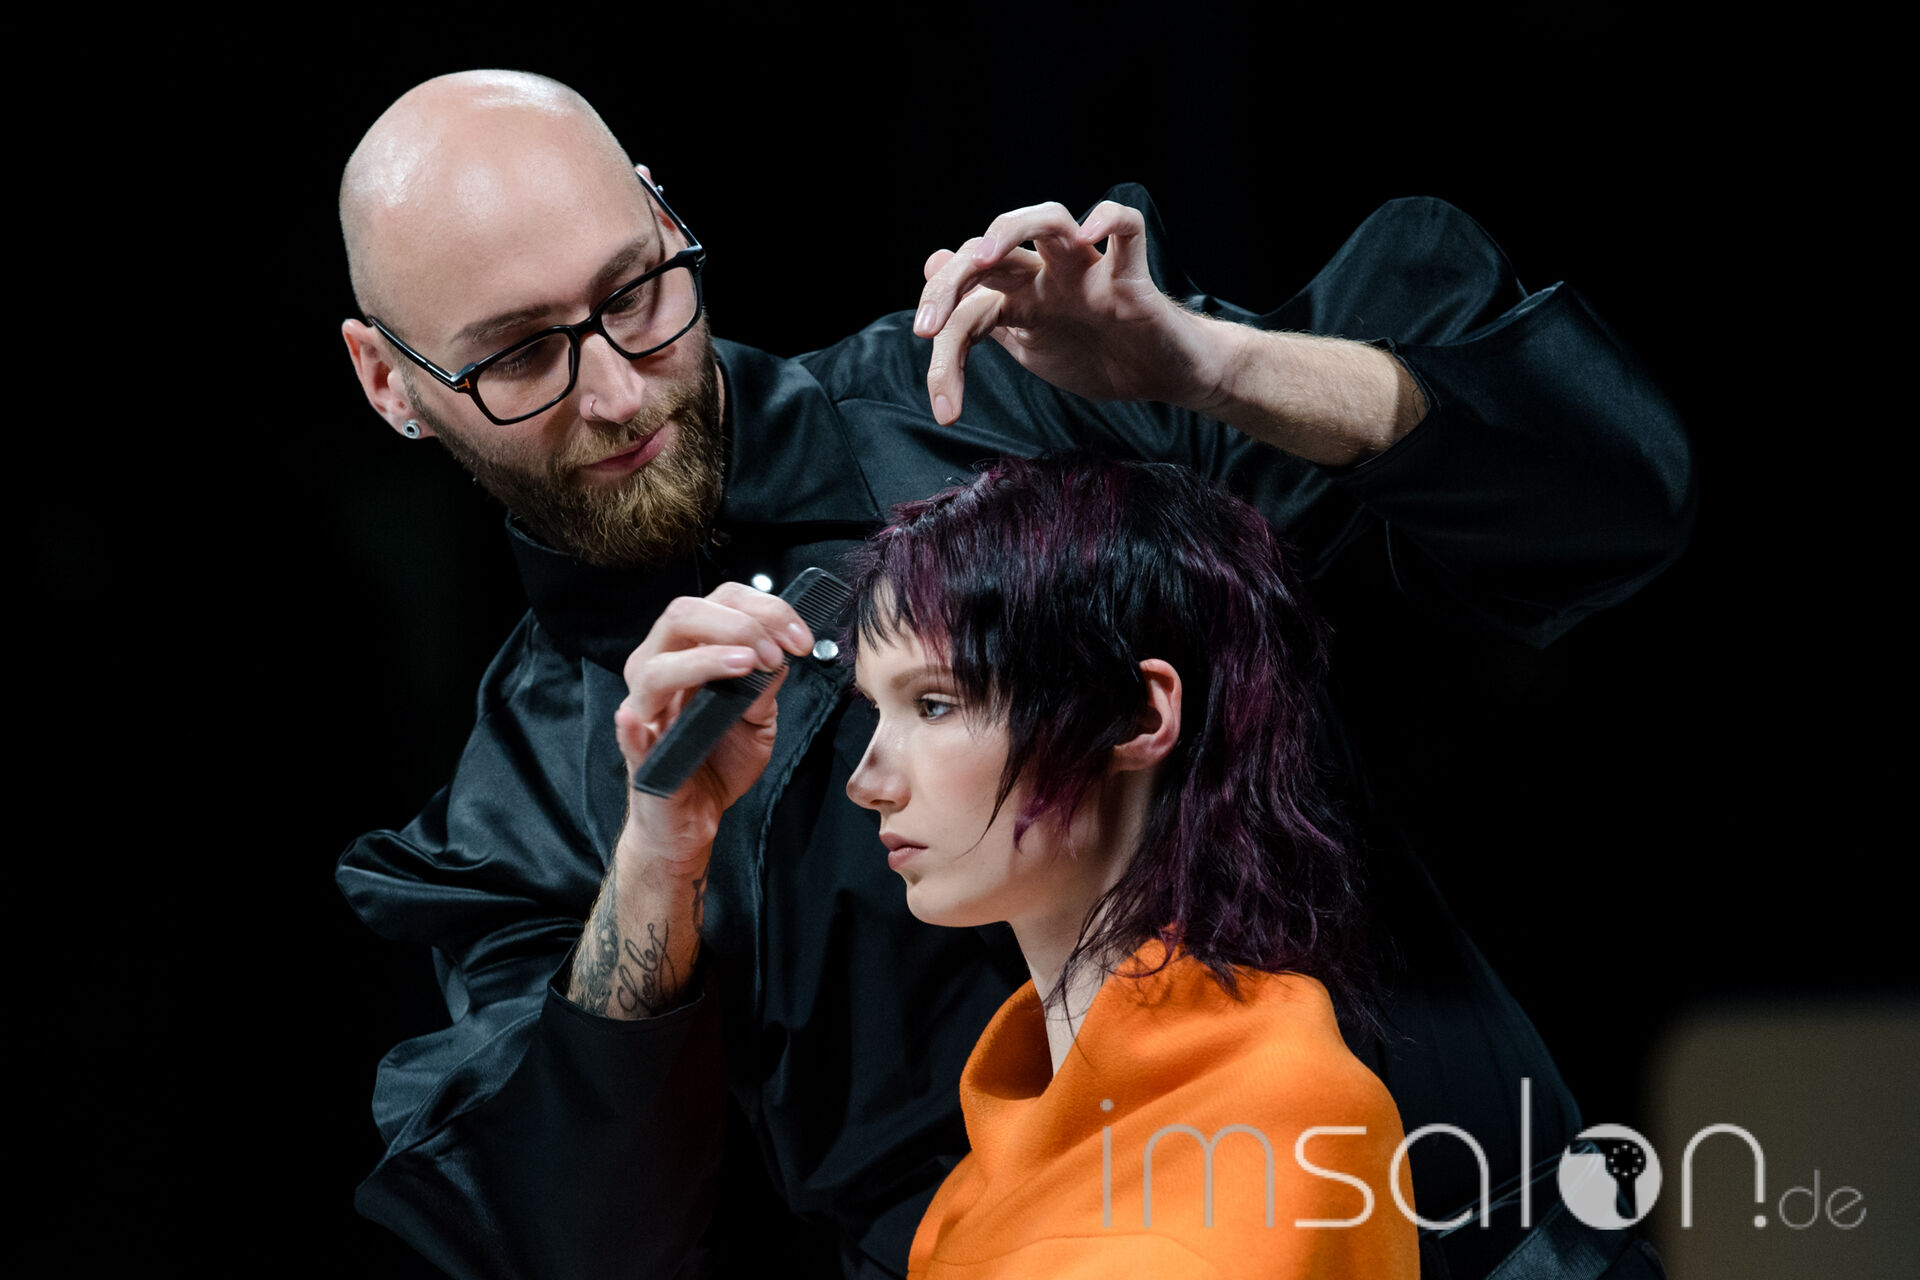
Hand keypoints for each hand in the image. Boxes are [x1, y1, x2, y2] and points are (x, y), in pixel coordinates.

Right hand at [613, 582, 813, 866]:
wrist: (694, 819)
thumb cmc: (720, 762)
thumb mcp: (758, 722)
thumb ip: (765, 688)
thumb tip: (781, 655)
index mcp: (690, 650)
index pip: (720, 603)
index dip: (765, 609)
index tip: (801, 639)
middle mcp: (660, 667)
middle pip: (681, 615)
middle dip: (738, 624)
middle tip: (777, 652)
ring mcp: (644, 708)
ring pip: (655, 666)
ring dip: (704, 658)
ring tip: (746, 665)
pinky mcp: (637, 752)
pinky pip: (627, 731)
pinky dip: (633, 723)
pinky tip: (640, 719)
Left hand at [913, 200, 1219, 424]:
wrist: (1163, 376)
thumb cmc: (1100, 356)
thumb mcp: (1028, 344)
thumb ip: (982, 313)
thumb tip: (932, 263)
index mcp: (1021, 297)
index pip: (968, 304)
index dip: (946, 353)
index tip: (945, 407)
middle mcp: (1048, 276)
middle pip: (990, 250)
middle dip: (950, 281)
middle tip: (929, 327)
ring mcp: (1088, 273)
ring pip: (1048, 219)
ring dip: (1007, 229)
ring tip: (983, 258)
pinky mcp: (1131, 280)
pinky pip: (1128, 230)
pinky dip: (1110, 220)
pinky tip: (1088, 234)